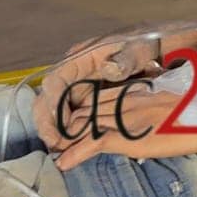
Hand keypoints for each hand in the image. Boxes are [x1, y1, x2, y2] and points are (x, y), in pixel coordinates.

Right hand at [34, 33, 162, 149]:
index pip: (56, 80)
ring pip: (53, 111)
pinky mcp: (83, 100)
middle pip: (47, 98)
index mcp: (80, 59)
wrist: (149, 50)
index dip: (52, 100)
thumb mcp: (136, 49)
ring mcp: (76, 88)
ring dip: (54, 130)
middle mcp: (72, 74)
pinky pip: (68, 118)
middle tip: (55, 143)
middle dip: (47, 121)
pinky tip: (70, 146)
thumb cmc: (141, 47)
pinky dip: (66, 132)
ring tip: (60, 149)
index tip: (57, 119)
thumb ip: (125, 59)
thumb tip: (109, 68)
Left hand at [53, 88, 196, 169]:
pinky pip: (90, 145)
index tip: (77, 122)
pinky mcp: (122, 136)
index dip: (85, 111)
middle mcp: (124, 103)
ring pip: (83, 127)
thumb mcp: (173, 106)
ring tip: (56, 151)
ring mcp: (121, 118)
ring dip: (67, 140)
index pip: (100, 99)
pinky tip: (63, 163)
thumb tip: (153, 123)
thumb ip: (155, 111)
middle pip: (86, 111)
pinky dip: (73, 155)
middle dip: (71, 125)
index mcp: (136, 94)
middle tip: (60, 139)